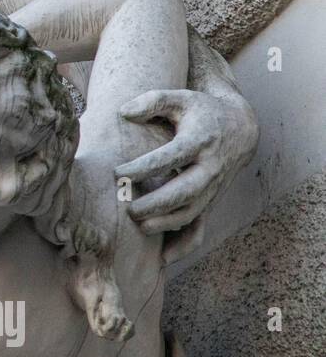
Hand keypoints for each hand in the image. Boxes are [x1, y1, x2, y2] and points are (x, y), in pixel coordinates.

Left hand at [114, 89, 257, 262]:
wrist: (239, 128)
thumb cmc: (199, 111)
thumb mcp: (179, 98)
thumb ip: (152, 100)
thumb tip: (124, 112)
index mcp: (200, 140)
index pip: (171, 157)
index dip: (144, 167)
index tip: (118, 172)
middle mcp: (209, 167)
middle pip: (186, 191)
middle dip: (156, 203)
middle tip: (127, 208)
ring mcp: (212, 188)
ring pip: (192, 212)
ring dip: (165, 224)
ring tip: (137, 225)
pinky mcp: (210, 202)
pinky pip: (200, 228)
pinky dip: (184, 245)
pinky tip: (163, 258)